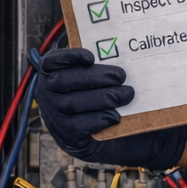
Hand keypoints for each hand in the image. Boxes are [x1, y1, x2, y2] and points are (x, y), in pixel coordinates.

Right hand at [33, 47, 186, 169]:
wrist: (136, 139)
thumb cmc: (120, 103)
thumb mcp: (109, 82)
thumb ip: (105, 67)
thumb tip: (118, 48)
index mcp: (55, 78)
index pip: (50, 63)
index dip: (67, 56)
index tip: (90, 56)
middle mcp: (49, 98)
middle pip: (60, 81)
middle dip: (91, 76)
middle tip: (120, 76)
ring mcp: (56, 120)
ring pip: (70, 103)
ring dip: (100, 97)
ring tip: (126, 95)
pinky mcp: (68, 140)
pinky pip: (76, 126)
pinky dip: (96, 119)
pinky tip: (114, 116)